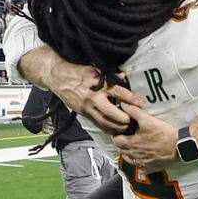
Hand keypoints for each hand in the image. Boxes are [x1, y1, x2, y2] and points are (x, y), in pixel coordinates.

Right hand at [26, 46, 143, 135]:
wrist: (57, 77)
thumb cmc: (77, 71)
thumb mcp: (94, 69)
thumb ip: (110, 75)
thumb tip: (123, 76)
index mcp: (98, 84)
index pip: (119, 92)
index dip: (131, 99)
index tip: (140, 103)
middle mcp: (93, 97)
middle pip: (112, 113)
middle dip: (124, 118)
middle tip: (133, 120)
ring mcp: (87, 107)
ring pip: (104, 122)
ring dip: (117, 127)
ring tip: (126, 128)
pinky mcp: (83, 113)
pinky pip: (97, 124)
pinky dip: (107, 128)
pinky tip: (114, 130)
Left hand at [113, 104, 179, 171]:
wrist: (179, 146)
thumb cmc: (163, 134)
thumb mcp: (148, 120)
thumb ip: (134, 112)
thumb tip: (124, 105)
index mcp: (132, 144)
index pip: (116, 141)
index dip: (117, 135)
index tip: (122, 132)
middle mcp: (134, 156)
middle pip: (121, 151)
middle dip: (122, 144)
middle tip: (128, 138)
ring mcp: (142, 164)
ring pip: (129, 160)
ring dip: (129, 154)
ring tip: (135, 147)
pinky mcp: (150, 168)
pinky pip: (140, 169)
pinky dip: (140, 164)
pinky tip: (144, 158)